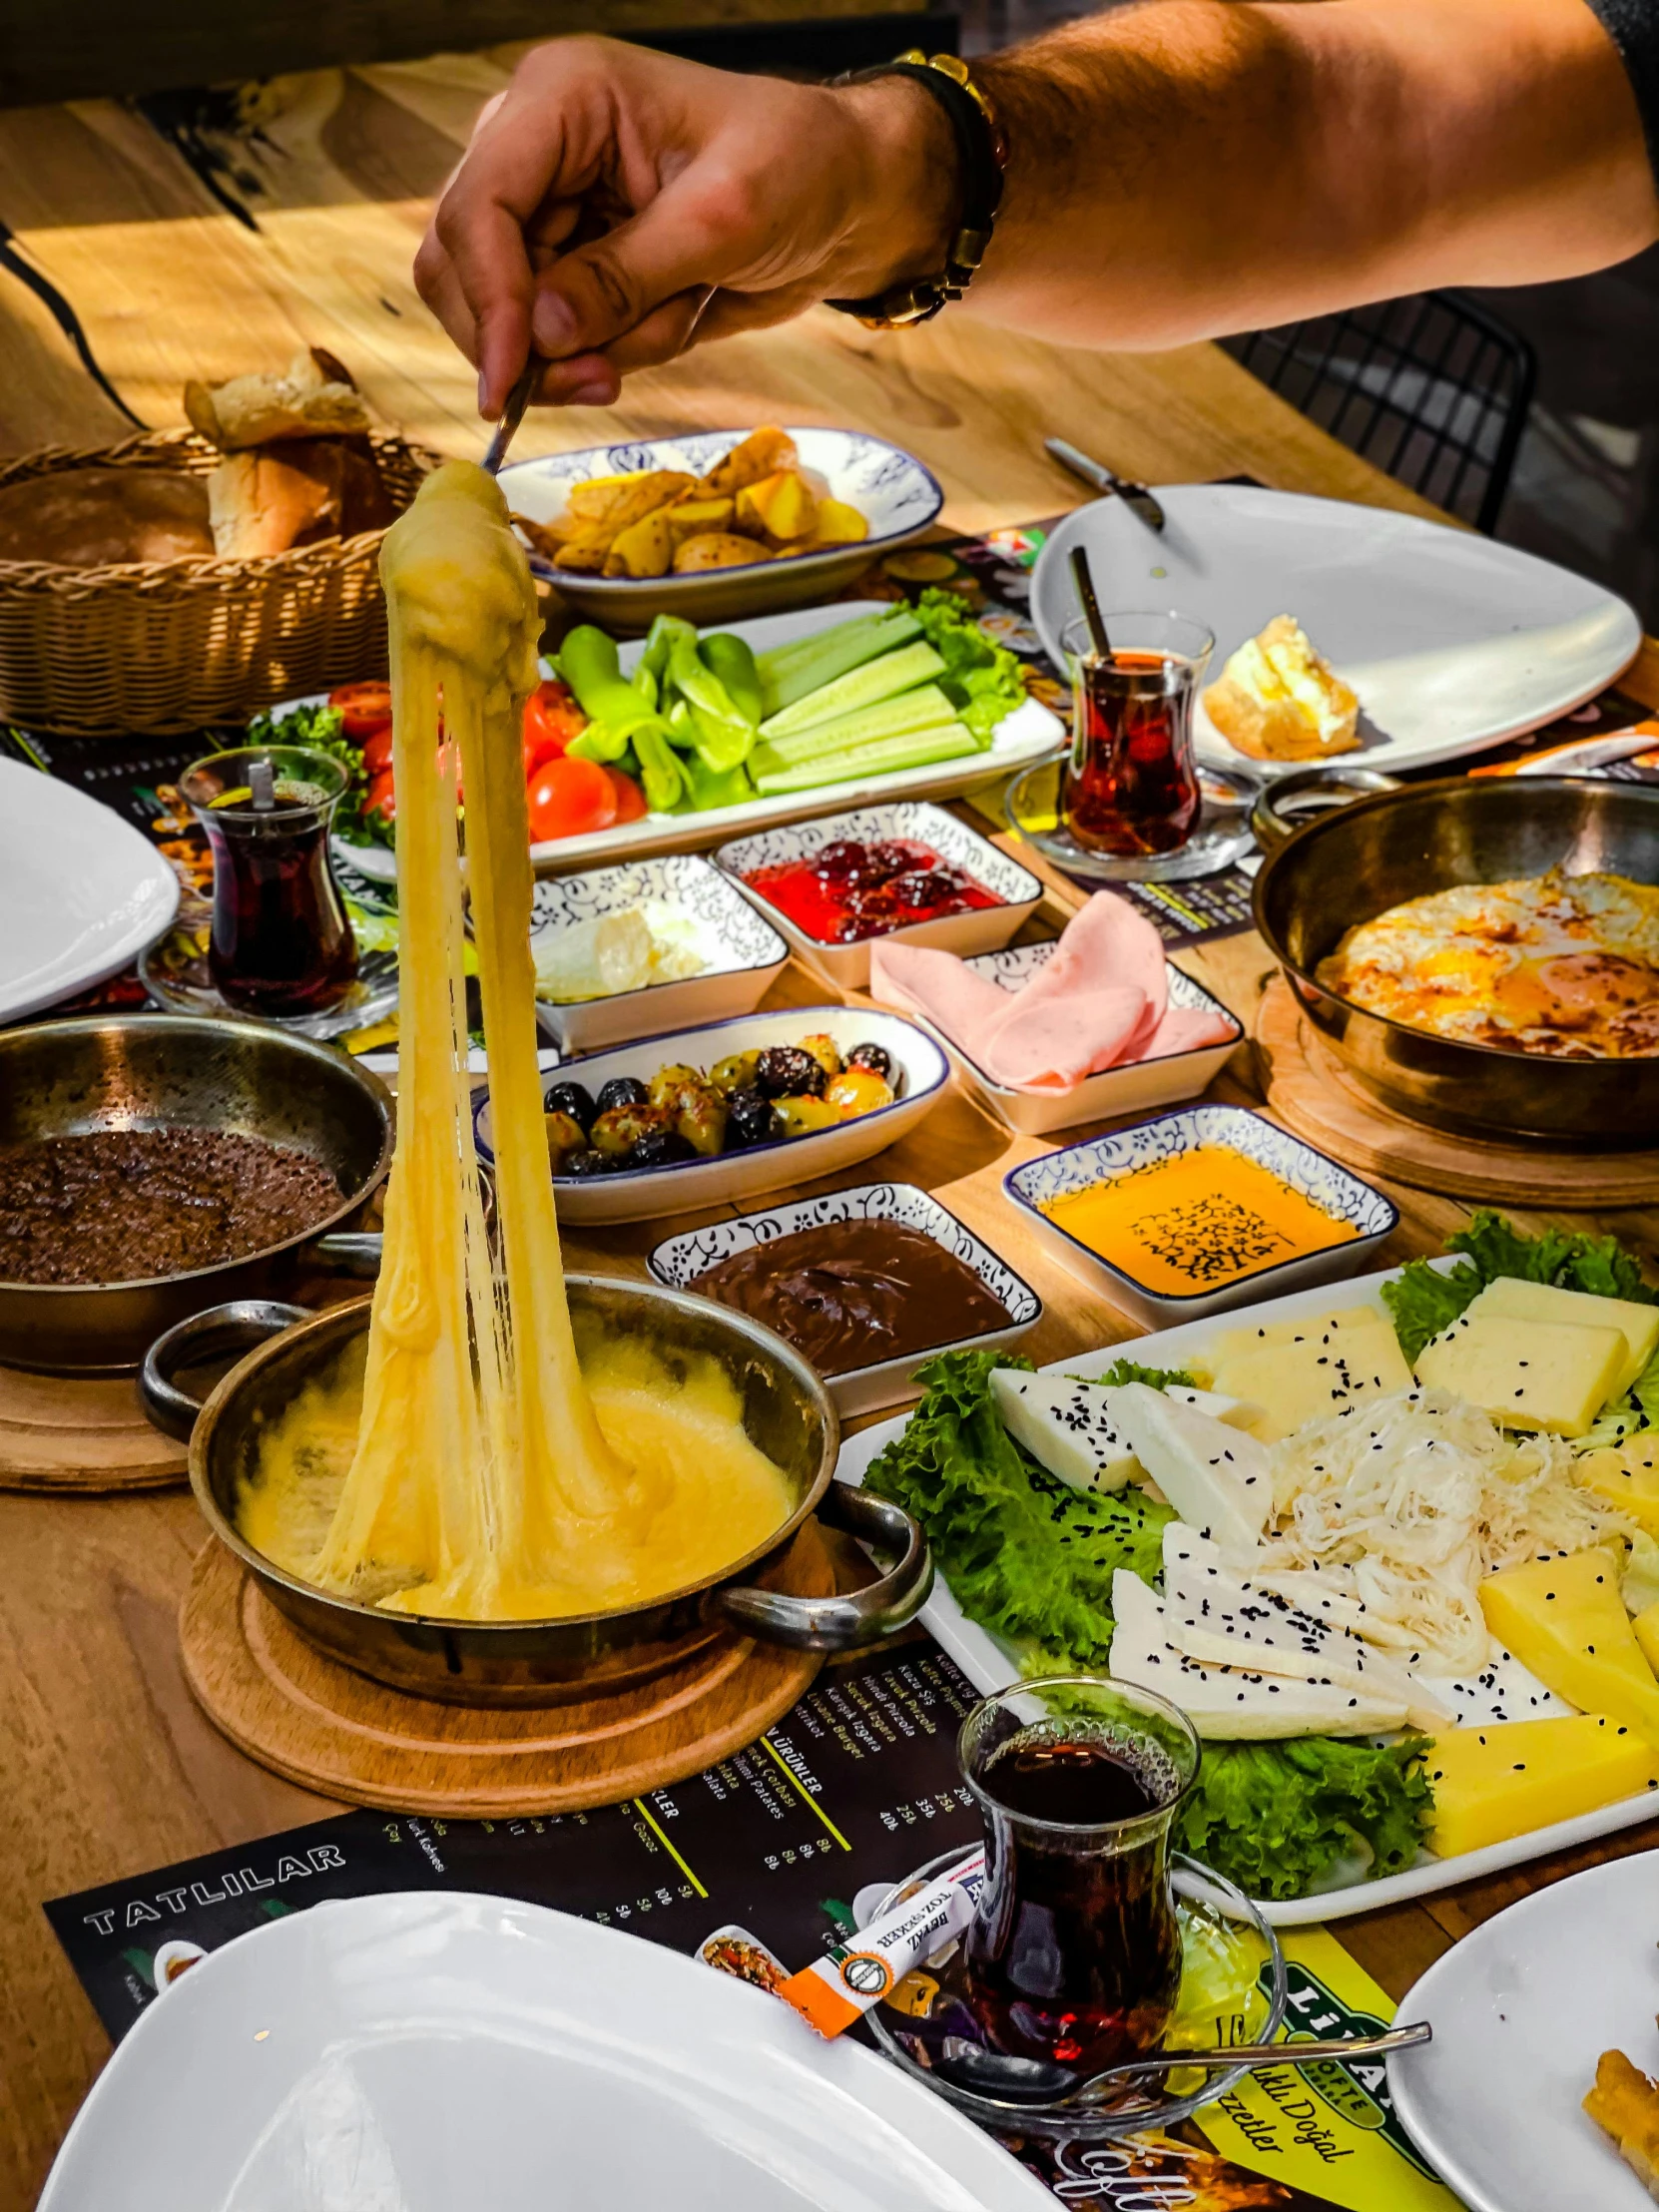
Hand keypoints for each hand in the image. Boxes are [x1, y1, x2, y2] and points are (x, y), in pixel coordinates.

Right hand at [415, 37, 957, 413]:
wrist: (846, 197)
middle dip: (524, 339)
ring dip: (578, 351)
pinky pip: (554, 338)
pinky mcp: (573, 264)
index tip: (512, 379)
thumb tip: (542, 334)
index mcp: (562, 97)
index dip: (488, 299)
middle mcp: (536, 148)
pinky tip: (668, 326)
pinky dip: (605, 354)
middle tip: (597, 382)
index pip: (479, 204)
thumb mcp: (723, 220)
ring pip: (505, 314)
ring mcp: (550, 210)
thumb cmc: (800, 168)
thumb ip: (626, 276)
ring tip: (660, 336)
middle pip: (463, 264)